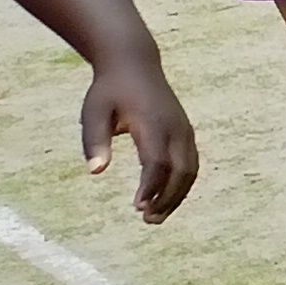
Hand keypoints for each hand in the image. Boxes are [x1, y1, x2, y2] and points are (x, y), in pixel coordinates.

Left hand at [79, 53, 194, 221]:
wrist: (134, 63)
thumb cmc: (109, 90)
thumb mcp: (94, 112)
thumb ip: (95, 141)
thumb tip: (95, 172)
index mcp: (153, 123)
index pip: (157, 162)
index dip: (150, 187)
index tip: (137, 207)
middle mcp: (175, 128)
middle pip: (181, 171)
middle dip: (167, 198)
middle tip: (148, 220)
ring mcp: (185, 130)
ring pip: (190, 170)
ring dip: (177, 196)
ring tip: (156, 216)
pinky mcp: (186, 133)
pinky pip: (191, 164)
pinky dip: (181, 184)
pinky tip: (165, 198)